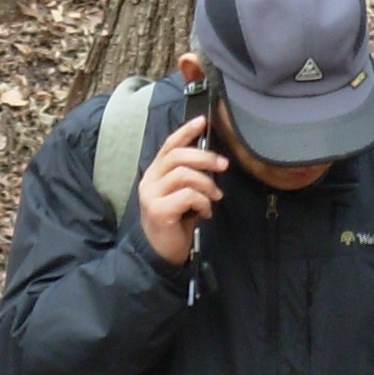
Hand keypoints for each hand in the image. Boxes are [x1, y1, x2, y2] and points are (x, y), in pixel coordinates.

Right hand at [135, 114, 225, 269]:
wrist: (161, 253)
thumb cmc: (175, 223)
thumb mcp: (182, 195)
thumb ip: (190, 177)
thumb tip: (213, 161)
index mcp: (155, 173)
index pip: (169, 146)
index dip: (185, 132)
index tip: (203, 121)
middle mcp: (150, 181)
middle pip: (178, 156)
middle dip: (205, 158)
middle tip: (223, 166)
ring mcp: (152, 195)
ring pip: (184, 174)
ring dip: (206, 184)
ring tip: (215, 197)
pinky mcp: (159, 210)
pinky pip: (188, 195)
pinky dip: (203, 202)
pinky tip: (205, 212)